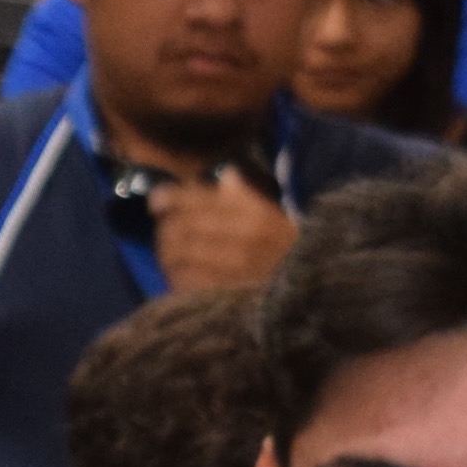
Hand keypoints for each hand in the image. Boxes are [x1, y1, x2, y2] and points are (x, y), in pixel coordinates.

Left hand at [154, 166, 299, 296]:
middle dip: (166, 228)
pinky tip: (177, 273)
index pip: (200, 200)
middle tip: (164, 231)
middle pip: (183, 227)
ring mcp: (235, 265)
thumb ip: (243, 196)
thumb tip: (226, 174)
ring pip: (179, 254)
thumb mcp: (270, 215)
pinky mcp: (226, 292)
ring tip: (167, 252)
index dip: (172, 199)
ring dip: (166, 252)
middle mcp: (245, 236)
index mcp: (255, 213)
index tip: (155, 202)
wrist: (311, 284)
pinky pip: (185, 280)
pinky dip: (174, 275)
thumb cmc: (284, 245)